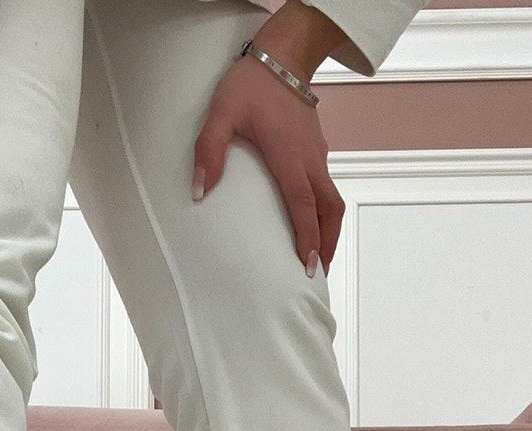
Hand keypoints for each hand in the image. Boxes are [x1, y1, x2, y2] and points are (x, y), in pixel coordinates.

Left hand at [193, 33, 344, 275]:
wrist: (282, 55)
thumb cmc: (251, 84)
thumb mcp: (220, 113)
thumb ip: (208, 151)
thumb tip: (199, 192)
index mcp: (289, 157)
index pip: (303, 206)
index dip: (308, 239)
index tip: (310, 266)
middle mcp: (309, 160)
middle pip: (329, 211)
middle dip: (327, 244)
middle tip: (317, 273)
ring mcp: (317, 154)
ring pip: (332, 200)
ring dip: (328, 230)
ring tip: (318, 256)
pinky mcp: (317, 150)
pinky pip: (326, 187)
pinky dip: (323, 211)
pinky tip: (310, 221)